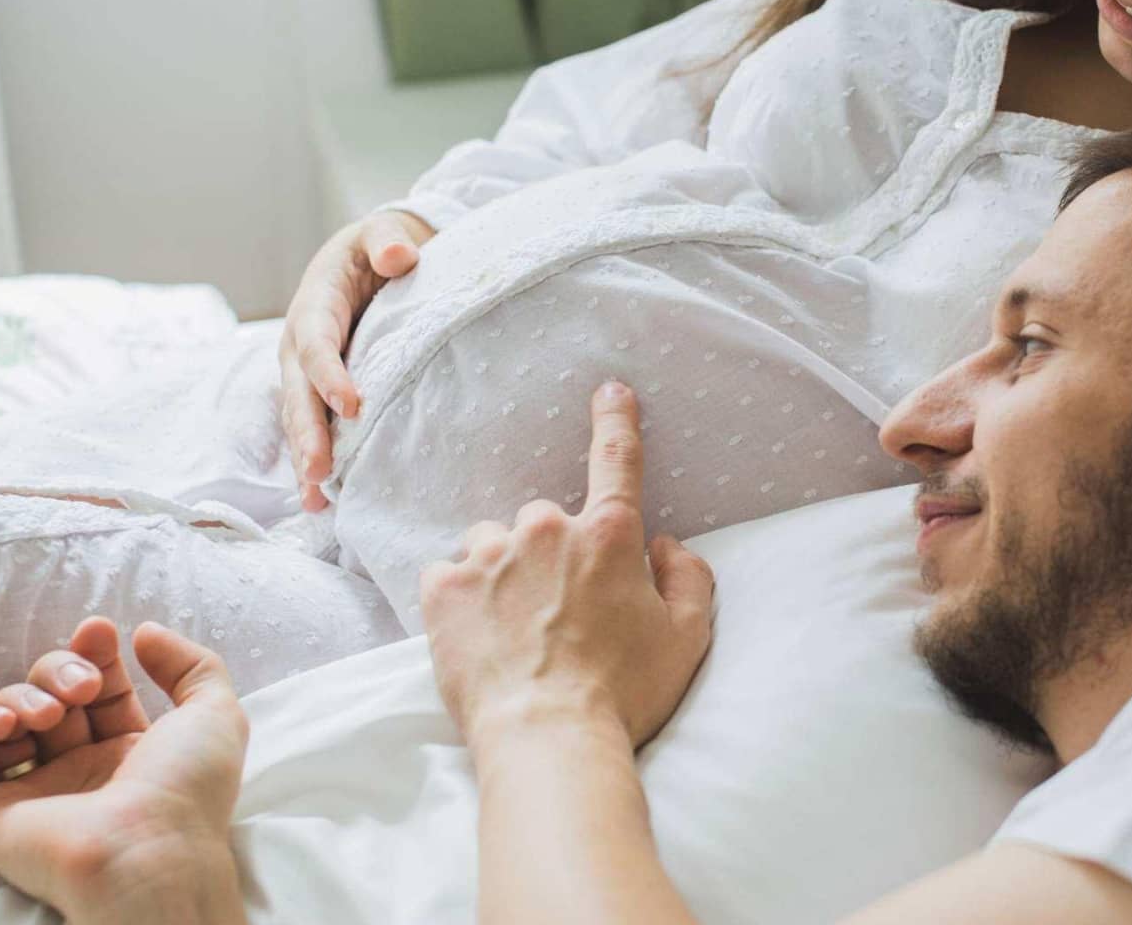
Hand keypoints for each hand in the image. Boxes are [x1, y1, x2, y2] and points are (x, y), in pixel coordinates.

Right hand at [0, 617, 248, 919]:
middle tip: (81, 688)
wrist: (145, 854)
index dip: (94, 652)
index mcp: (130, 750)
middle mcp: (79, 769)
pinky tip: (2, 724)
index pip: (98, 686)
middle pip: (49, 692)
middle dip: (60, 669)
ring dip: (20, 696)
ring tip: (49, 715)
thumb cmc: (185, 789)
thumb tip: (144, 633)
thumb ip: (191, 663)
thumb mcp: (215, 712)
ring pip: (4, 718)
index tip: (98, 631)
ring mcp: (31, 791)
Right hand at [280, 209, 435, 512]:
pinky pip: (313, 428)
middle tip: (319, 471)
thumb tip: (399, 257)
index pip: (317, 343)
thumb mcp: (383, 233)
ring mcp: (305, 372)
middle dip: (308, 433)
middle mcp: (301, 343)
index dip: (330, 374)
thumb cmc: (380, 246)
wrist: (370, 257)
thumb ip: (388, 241)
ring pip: (300, 418)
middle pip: (299, 392)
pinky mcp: (319, 392)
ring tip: (315, 498)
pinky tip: (321, 501)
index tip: (353, 404)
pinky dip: (314, 463)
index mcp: (316, 304)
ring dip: (305, 458)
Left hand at [422, 382, 715, 754]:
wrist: (547, 740)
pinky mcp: (442, 588)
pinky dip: (459, 597)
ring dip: (501, 571)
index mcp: (609, 534)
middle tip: (559, 614)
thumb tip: (666, 545)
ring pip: (491, 543)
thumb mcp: (688, 638)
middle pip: (544, 521)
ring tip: (513, 629)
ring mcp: (488, 555)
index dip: (616, 420)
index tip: (610, 391)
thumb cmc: (624, 693)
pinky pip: (447, 573)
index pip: (616, 458)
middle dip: (550, 556)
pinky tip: (478, 636)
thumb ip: (689, 577)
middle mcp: (546, 529)